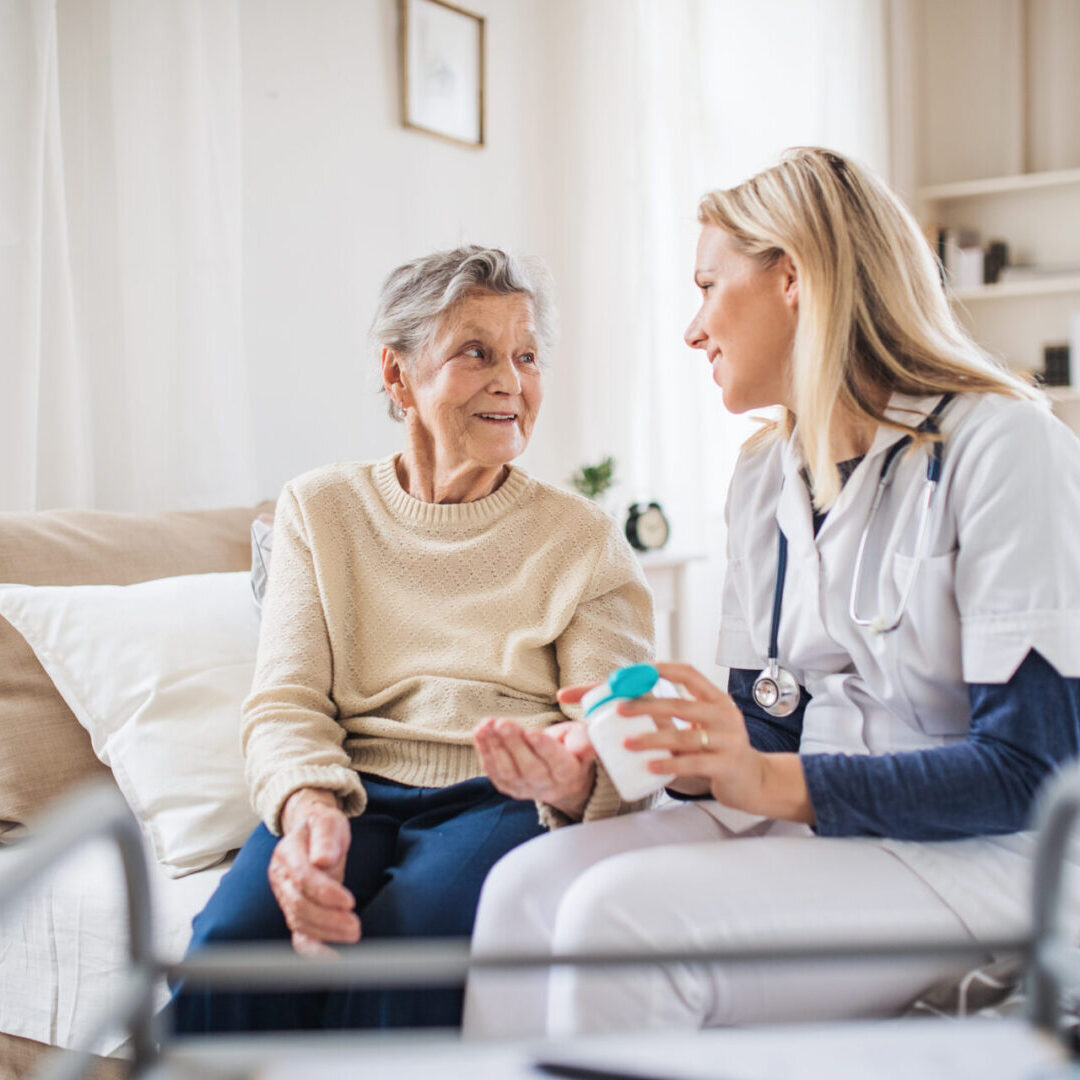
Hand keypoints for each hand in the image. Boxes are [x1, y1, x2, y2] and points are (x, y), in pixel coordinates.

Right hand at [269, 788, 359, 955]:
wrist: (311, 830)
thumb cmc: (322, 826)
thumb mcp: (328, 821)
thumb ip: (325, 838)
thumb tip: (322, 860)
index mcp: (287, 853)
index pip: (303, 878)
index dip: (325, 892)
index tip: (349, 902)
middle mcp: (280, 878)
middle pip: (300, 905)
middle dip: (328, 919)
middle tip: (355, 927)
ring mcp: (284, 896)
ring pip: (300, 921)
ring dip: (326, 933)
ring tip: (353, 934)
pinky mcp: (294, 910)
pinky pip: (298, 934)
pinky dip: (312, 949)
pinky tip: (331, 958)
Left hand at [474, 717, 596, 819]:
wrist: (562, 775)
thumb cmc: (572, 747)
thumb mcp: (584, 738)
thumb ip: (583, 740)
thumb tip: (580, 747)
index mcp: (569, 773)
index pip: (558, 763)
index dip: (545, 748)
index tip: (532, 732)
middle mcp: (547, 785)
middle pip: (529, 768)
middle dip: (514, 744)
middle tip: (503, 723)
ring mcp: (526, 789)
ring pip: (508, 772)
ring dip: (494, 747)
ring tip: (487, 725)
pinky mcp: (509, 787)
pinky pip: (494, 773)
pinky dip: (485, 752)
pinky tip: (480, 733)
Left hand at [618, 663, 814, 823]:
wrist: (754, 782)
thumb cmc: (720, 751)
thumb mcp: (702, 727)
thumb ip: (674, 715)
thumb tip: (632, 702)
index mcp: (717, 700)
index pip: (689, 674)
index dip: (662, 670)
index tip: (635, 671)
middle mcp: (725, 716)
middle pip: (680, 705)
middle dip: (645, 706)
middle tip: (619, 709)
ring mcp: (729, 740)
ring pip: (684, 736)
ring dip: (651, 739)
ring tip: (627, 742)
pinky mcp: (727, 765)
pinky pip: (693, 763)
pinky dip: (669, 764)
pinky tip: (650, 766)